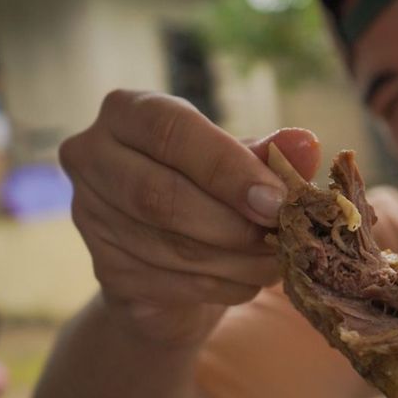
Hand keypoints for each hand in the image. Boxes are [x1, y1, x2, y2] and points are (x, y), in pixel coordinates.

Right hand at [60, 90, 319, 344]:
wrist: (169, 254)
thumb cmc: (208, 188)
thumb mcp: (240, 161)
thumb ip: (269, 153)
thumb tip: (306, 145)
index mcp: (126, 112)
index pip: (168, 131)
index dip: (226, 167)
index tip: (276, 198)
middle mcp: (92, 158)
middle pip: (159, 195)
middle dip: (232, 221)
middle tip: (283, 234)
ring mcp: (91, 218)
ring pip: (171, 246)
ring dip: (238, 260)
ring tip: (280, 259)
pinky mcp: (107, 271)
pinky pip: (174, 283)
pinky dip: (225, 285)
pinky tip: (251, 280)